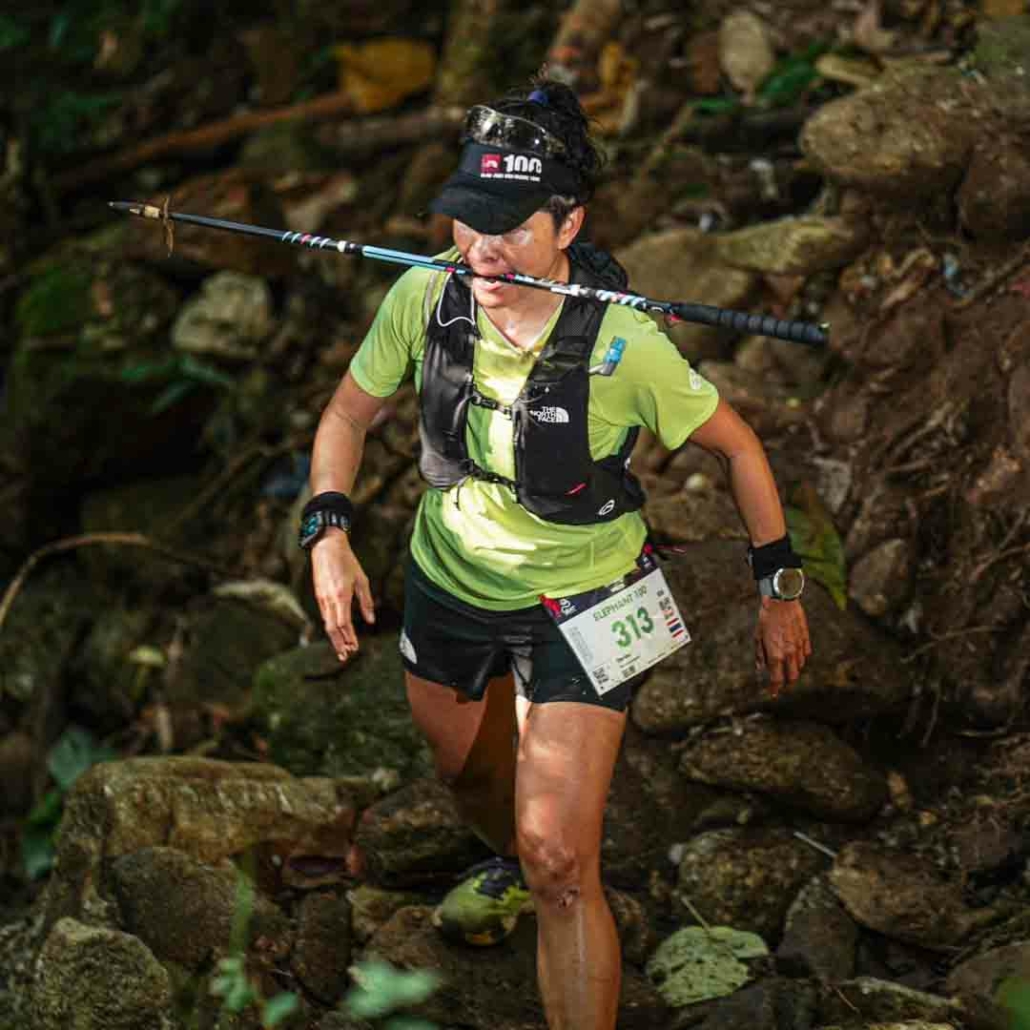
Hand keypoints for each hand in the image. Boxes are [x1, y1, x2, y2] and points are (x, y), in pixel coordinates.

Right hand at [310, 529, 374, 661]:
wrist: (326, 547)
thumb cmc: (347, 562)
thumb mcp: (362, 580)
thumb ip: (367, 602)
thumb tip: (371, 621)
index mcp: (341, 595)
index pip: (344, 623)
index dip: (349, 637)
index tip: (355, 648)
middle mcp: (329, 599)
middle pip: (332, 628)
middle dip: (339, 644)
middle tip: (345, 656)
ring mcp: (321, 598)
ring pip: (326, 623)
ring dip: (334, 638)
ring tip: (342, 649)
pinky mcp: (318, 595)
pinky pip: (324, 615)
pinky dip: (330, 626)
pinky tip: (336, 632)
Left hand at [755, 597, 810, 697]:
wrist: (782, 600)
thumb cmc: (766, 617)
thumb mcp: (757, 636)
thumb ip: (760, 654)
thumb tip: (760, 669)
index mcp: (776, 654)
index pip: (777, 679)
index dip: (775, 689)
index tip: (772, 693)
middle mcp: (789, 653)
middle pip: (792, 677)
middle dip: (786, 682)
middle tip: (780, 682)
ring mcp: (799, 646)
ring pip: (800, 666)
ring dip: (793, 669)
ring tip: (786, 667)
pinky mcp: (806, 638)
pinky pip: (805, 654)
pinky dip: (800, 657)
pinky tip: (794, 654)